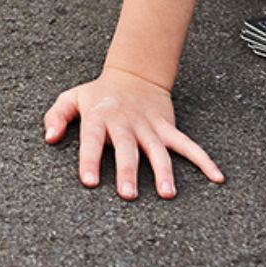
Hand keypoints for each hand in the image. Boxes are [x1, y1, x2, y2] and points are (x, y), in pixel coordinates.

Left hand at [43, 67, 224, 198]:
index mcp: (99, 117)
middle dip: (127, 170)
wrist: (133, 73)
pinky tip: (216, 176)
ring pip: (157, 150)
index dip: (89, 159)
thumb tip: (49, 138)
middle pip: (126, 148)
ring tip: (166, 193)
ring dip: (163, 171)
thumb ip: (56, 116)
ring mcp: (148, 125)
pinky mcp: (167, 127)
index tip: (88, 181)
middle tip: (127, 194)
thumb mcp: (72, 98)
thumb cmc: (98, 93)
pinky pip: (187, 144)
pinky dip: (203, 159)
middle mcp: (124, 123)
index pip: (92, 139)